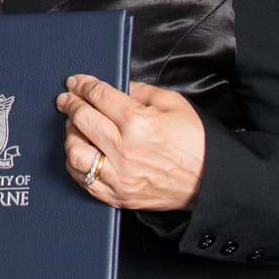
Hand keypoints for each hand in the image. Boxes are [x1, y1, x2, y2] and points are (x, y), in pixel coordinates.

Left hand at [56, 74, 206, 211]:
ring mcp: (120, 176)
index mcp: (138, 122)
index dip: (82, 85)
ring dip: (71, 135)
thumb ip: (139, 91)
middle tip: (67, 100)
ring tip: (76, 128)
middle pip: (81, 119)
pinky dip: (76, 165)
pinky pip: (83, 181)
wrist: (211, 181)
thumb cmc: (196, 142)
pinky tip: (82, 153)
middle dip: (70, 104)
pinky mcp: (119, 196)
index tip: (75, 82)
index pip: (97, 96)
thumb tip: (114, 86)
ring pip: (75, 152)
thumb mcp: (173, 104)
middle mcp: (124, 150)